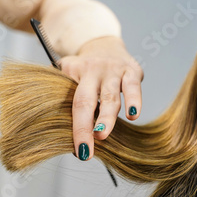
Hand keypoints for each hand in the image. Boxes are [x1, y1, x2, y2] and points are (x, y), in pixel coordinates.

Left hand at [59, 36, 143, 159]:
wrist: (105, 44)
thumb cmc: (84, 71)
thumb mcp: (68, 75)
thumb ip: (63, 97)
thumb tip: (61, 136)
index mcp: (73, 72)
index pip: (73, 103)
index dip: (77, 129)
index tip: (79, 151)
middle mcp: (92, 71)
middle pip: (86, 100)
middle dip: (85, 126)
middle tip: (85, 148)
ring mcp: (113, 70)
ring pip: (110, 96)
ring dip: (107, 117)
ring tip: (102, 134)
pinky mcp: (132, 70)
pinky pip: (133, 87)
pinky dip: (134, 100)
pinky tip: (133, 115)